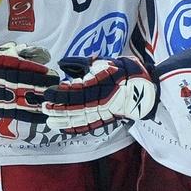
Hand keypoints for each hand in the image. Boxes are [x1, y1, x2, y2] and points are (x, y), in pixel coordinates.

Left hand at [41, 56, 155, 133]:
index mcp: (98, 83)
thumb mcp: (103, 62)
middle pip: (74, 107)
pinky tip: (65, 129)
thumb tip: (63, 64)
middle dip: (58, 108)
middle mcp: (100, 99)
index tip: (49, 93)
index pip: (74, 90)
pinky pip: (89, 126)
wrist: (145, 87)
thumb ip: (81, 63)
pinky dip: (76, 128)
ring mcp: (104, 111)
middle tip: (45, 108)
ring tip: (50, 121)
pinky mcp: (107, 119)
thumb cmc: (124, 71)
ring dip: (63, 121)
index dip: (60, 93)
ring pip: (80, 119)